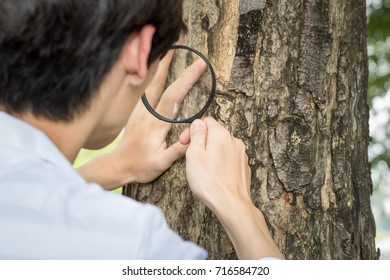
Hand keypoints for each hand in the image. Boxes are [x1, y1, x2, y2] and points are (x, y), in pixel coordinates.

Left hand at [78, 50, 205, 189]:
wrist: (117, 165)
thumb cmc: (140, 166)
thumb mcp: (160, 163)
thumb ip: (176, 151)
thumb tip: (193, 136)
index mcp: (156, 123)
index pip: (174, 96)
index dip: (187, 79)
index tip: (199, 65)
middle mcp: (147, 113)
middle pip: (160, 82)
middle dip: (171, 62)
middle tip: (178, 44)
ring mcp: (140, 111)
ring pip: (151, 83)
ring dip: (160, 66)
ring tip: (168, 52)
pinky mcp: (136, 113)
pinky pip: (145, 90)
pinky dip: (152, 77)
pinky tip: (156, 73)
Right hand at [185, 118, 283, 259]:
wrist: (231, 204)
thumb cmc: (209, 181)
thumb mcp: (194, 154)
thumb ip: (197, 134)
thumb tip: (198, 123)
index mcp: (221, 135)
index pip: (206, 121)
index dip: (192, 130)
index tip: (185, 142)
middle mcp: (234, 141)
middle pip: (214, 134)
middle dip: (201, 142)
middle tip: (190, 157)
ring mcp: (241, 154)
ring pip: (222, 147)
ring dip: (211, 153)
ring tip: (202, 169)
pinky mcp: (243, 167)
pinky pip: (228, 159)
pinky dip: (220, 163)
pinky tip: (214, 176)